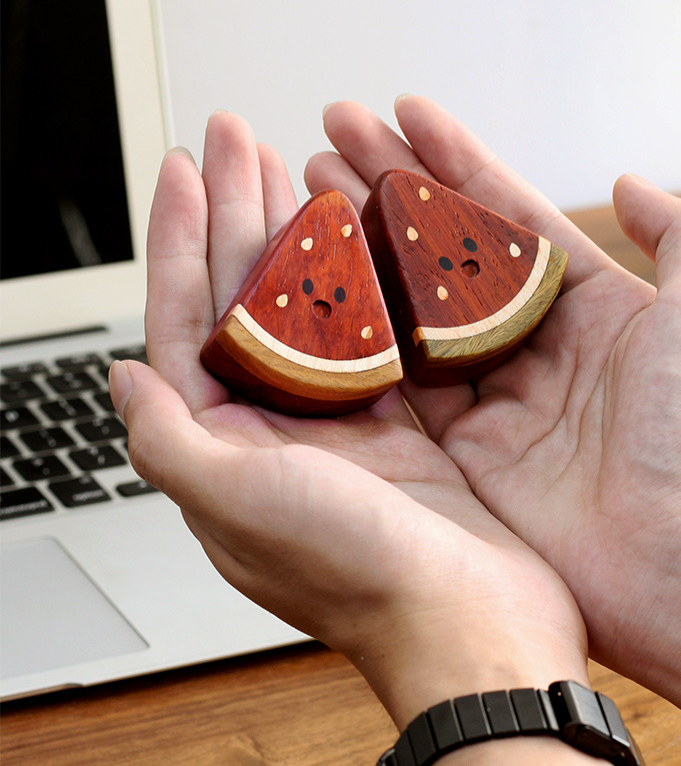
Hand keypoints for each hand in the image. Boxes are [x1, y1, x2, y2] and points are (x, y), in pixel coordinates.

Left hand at [109, 111, 589, 730]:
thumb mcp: (239, 506)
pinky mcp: (397, 427)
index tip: (185, 169)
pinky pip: (369, 334)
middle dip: (234, 214)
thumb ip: (168, 439)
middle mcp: (273, 432)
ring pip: (306, 306)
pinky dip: (361, 281)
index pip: (184, 320)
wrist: (475, 627)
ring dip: (294, 236)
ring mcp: (336, 427)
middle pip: (242, 300)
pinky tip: (360, 237)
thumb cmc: (362, 576)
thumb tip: (120, 376)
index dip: (178, 239)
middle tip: (239, 138)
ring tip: (291, 168)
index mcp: (225, 445)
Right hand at [307, 96, 680, 749]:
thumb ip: (680, 236)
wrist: (677, 561)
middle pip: (439, 249)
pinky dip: (356, 335)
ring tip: (308, 189)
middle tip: (330, 134)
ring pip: (407, 306)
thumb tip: (627, 181)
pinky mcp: (458, 449)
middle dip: (385, 185)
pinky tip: (316, 285)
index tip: (402, 111)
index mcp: (581, 303)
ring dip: (357, 246)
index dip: (450, 157)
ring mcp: (487, 396)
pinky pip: (398, 382)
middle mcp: (526, 343)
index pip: (501, 211)